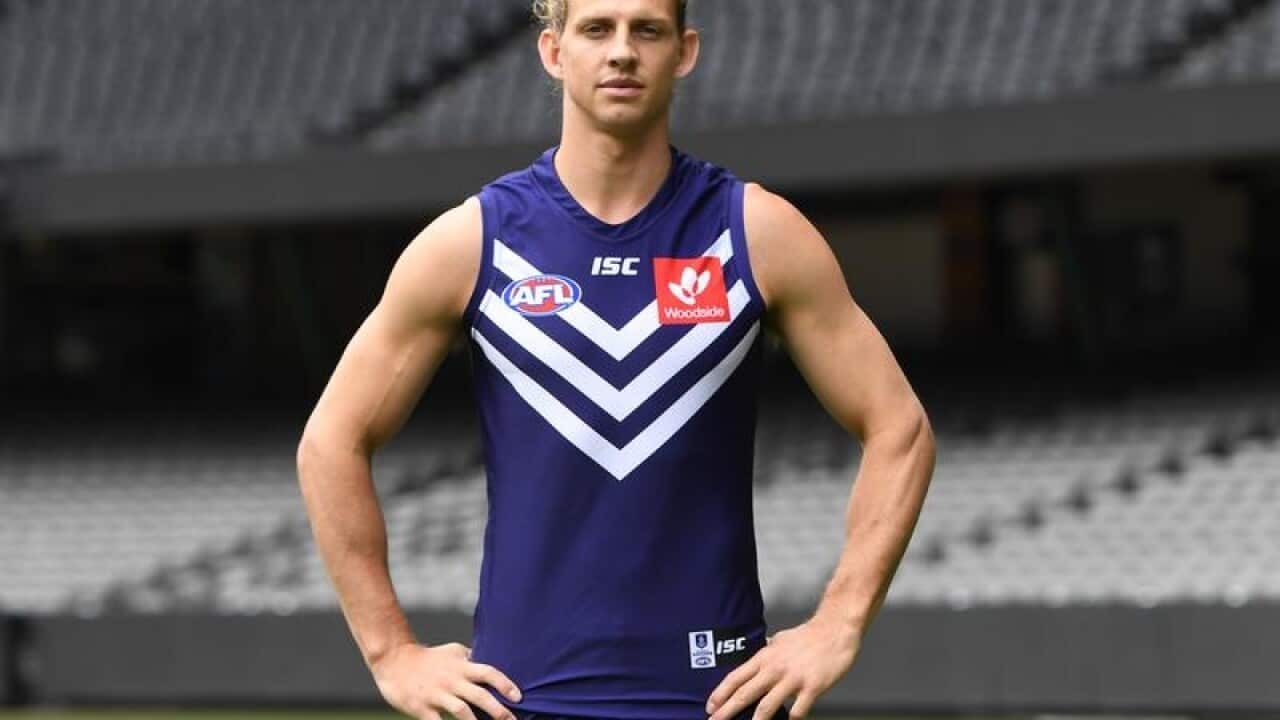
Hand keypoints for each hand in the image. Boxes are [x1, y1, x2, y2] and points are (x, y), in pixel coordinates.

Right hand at [370, 641, 521, 719]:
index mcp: (461, 667)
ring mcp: (437, 695)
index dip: (505, 684)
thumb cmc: (428, 657)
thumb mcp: (453, 651)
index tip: (518, 696)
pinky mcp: (421, 708)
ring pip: (462, 712)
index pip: (488, 673)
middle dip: (499, 710)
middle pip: (480, 695)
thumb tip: (491, 664)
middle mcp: (452, 680)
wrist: (394, 660)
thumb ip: (471, 659)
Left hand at [705, 617, 859, 719]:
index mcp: (764, 657)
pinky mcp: (812, 687)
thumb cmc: (807, 636)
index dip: (720, 694)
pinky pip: (798, 710)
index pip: (735, 678)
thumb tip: (757, 655)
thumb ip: (767, 651)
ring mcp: (793, 678)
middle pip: (744, 694)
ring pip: (767, 706)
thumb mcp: (779, 640)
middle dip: (727, 711)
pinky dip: (791, 719)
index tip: (710, 707)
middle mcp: (774, 669)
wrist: (834, 630)